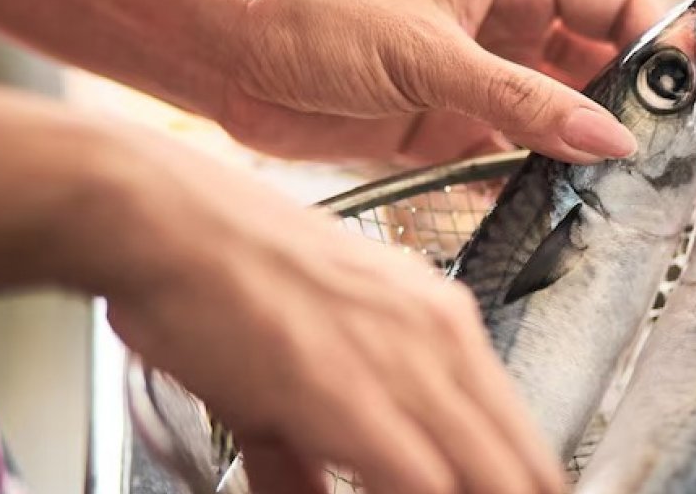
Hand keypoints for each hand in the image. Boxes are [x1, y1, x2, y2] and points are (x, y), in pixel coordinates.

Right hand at [69, 123, 563, 493]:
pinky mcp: (354, 398)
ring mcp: (406, 365)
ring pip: (492, 478)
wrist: (173, 227)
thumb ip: (319, 436)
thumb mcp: (306, 348)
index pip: (517, 430)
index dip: (519, 483)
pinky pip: (424, 483)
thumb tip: (314, 493)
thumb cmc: (230, 272)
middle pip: (522, 465)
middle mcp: (441, 338)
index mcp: (442, 320)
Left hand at [214, 0, 659, 166]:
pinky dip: (535, 177)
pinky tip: (561, 202)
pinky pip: (512, 154)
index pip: (610, 2)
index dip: (657, 41)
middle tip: (666, 154)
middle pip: (593, 64)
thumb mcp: (429, 57)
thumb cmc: (313, 14)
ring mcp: (476, 79)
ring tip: (625, 187)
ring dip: (584, 146)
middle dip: (630, 104)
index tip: (691, 92)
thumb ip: (523, 104)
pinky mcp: (447, 127)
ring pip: (556, 114)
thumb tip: (609, 138)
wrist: (222, 54)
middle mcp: (501, 26)